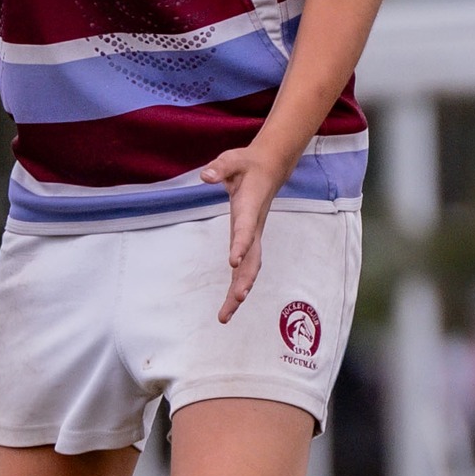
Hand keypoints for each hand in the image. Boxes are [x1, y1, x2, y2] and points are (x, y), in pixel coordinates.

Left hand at [198, 143, 289, 321]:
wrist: (269, 168)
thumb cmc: (246, 165)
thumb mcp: (231, 160)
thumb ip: (219, 167)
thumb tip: (206, 175)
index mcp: (248, 209)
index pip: (244, 229)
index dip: (240, 244)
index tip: (233, 260)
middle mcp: (253, 227)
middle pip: (252, 260)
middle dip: (244, 281)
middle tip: (235, 301)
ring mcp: (252, 236)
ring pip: (250, 269)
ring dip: (240, 292)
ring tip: (225, 315)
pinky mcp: (248, 240)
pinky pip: (245, 267)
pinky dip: (238, 285)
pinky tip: (230, 303)